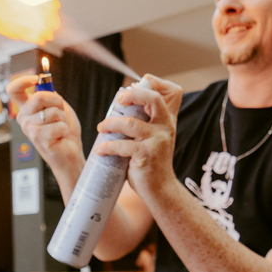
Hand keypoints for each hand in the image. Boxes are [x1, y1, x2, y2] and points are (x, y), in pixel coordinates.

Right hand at [6, 73, 84, 184]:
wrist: (70, 152)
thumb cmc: (64, 130)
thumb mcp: (59, 106)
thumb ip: (50, 94)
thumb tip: (43, 80)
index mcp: (26, 108)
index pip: (13, 90)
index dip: (23, 80)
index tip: (36, 79)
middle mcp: (24, 118)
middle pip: (38, 97)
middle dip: (57, 102)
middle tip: (60, 113)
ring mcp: (29, 129)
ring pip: (51, 112)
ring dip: (63, 119)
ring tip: (61, 127)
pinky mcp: (38, 140)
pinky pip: (57, 126)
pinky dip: (64, 129)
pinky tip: (60, 137)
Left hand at [94, 75, 182, 197]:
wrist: (159, 188)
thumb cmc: (151, 162)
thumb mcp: (152, 137)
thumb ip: (144, 121)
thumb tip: (119, 104)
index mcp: (167, 119)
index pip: (171, 91)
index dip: (153, 83)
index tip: (132, 89)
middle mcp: (166, 126)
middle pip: (153, 98)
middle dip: (133, 94)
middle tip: (118, 101)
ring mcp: (158, 140)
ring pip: (130, 123)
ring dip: (111, 123)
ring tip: (101, 128)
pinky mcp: (147, 154)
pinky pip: (123, 145)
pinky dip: (107, 147)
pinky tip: (100, 150)